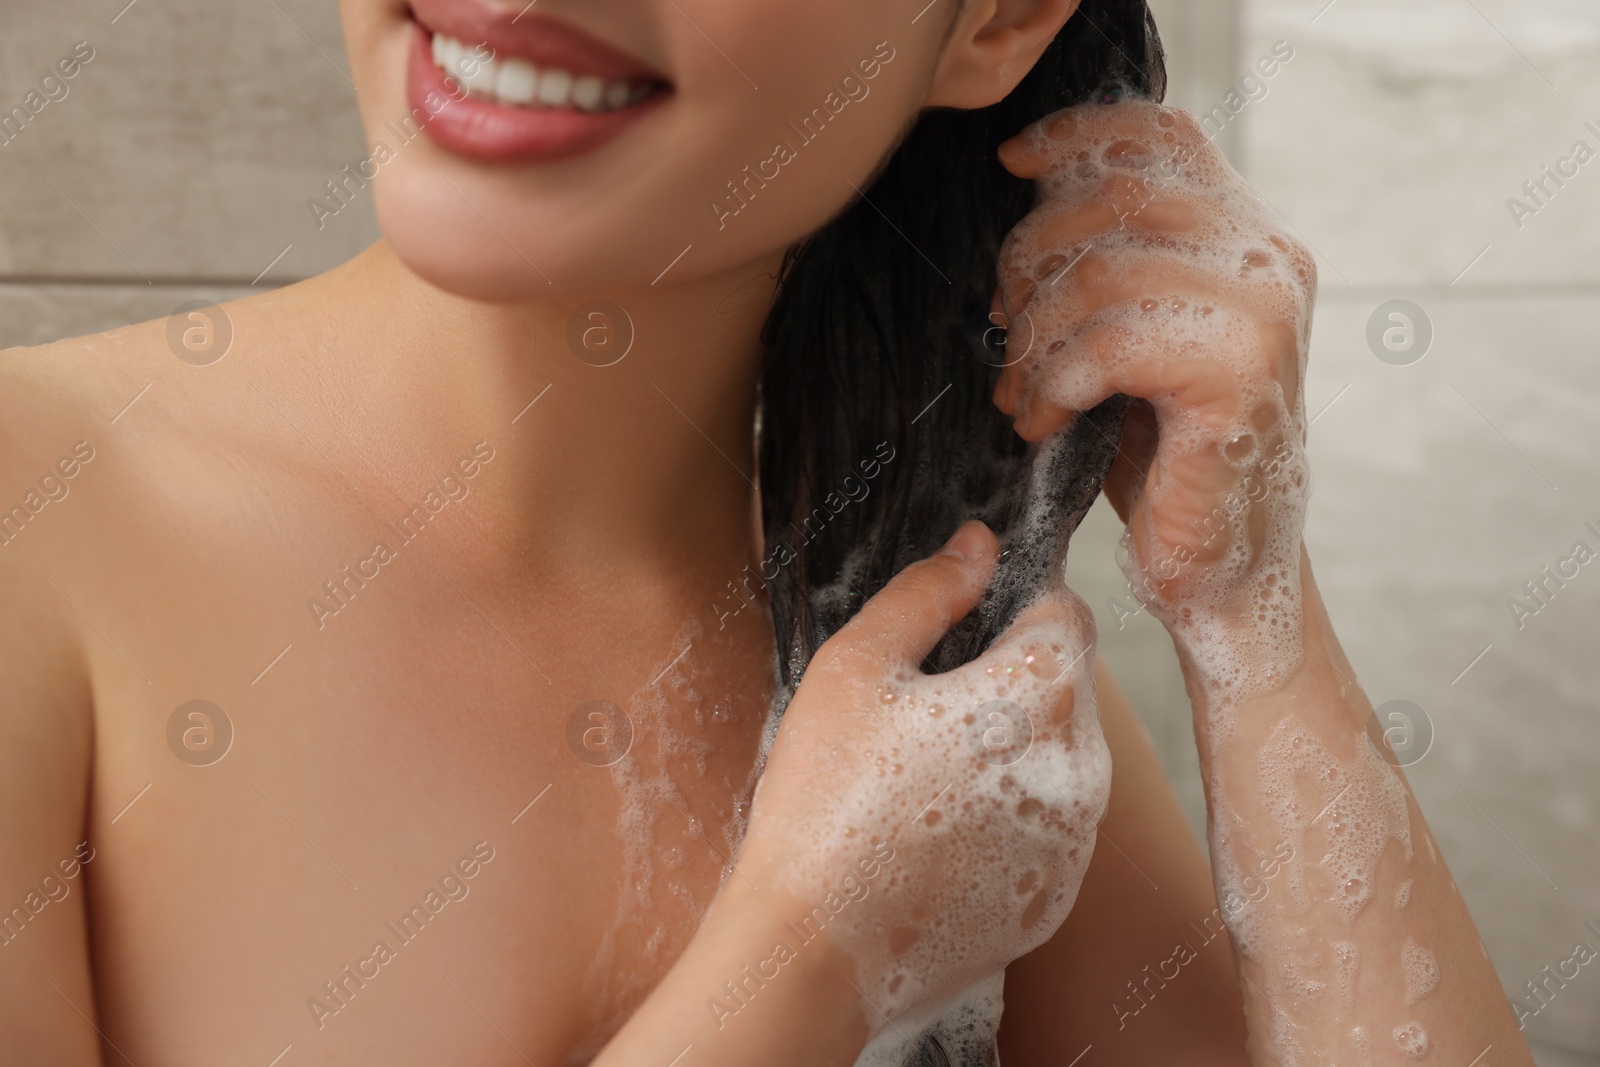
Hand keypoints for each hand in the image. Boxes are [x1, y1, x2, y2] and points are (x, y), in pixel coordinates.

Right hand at [737, 521, 1109, 1029]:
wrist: (812, 951)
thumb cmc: (824, 803)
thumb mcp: (856, 667)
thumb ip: (927, 594)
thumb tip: (978, 545)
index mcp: (1039, 694)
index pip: (1065, 612)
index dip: (1015, 604)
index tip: (966, 625)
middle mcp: (1081, 768)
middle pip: (1063, 689)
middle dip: (1006, 683)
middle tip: (921, 710)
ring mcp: (1073, 845)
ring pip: (1056, 762)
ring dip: (1009, 753)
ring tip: (919, 779)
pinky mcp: (1051, 900)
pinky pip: (1043, 832)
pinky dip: (1004, 821)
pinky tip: (930, 834)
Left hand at [990, 100, 1315, 679]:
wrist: (1220, 563)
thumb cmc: (1162, 453)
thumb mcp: (1124, 335)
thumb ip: (1104, 261)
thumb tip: (1028, 194)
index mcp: (1250, 237)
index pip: (1163, 135)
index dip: (1079, 133)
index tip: (1012, 163)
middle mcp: (1271, 259)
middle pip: (1114, 198)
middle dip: (1031, 258)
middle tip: (1004, 326)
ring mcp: (1262, 314)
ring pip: (1100, 274)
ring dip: (1034, 339)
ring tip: (1020, 391)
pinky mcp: (1236, 376)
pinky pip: (1108, 343)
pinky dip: (1052, 383)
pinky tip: (1040, 422)